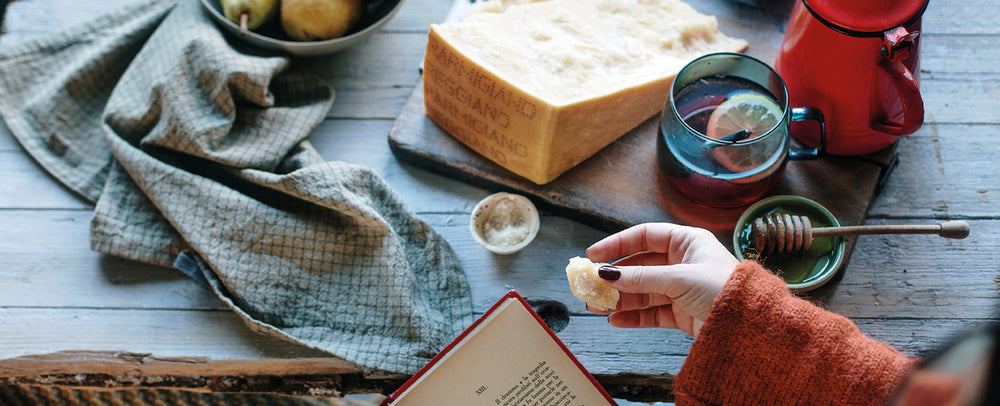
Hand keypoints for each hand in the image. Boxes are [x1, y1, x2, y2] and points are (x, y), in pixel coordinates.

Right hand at [585, 223, 738, 337]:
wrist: (751, 327)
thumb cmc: (724, 290)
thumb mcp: (678, 278)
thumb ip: (640, 277)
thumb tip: (606, 274)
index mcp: (688, 242)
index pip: (645, 236)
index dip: (618, 244)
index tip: (594, 255)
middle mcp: (684, 263)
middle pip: (641, 266)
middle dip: (616, 277)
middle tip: (591, 286)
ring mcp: (683, 289)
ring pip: (643, 291)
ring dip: (620, 299)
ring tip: (596, 307)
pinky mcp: (683, 313)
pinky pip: (652, 312)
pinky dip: (634, 316)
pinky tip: (616, 319)